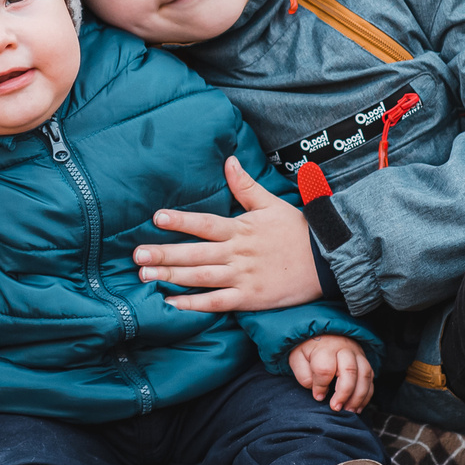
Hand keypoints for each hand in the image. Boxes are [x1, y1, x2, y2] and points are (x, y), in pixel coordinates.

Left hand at [133, 157, 319, 311]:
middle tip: (136, 256)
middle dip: (164, 254)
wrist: (327, 261)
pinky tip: (171, 303)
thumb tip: (229, 160)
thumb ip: (246, 185)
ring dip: (172, 278)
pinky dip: (194, 305)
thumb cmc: (297, 231)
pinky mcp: (250, 298)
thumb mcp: (272, 203)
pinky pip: (217, 303)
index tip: (156, 218)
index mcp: (241, 229)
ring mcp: (243, 277)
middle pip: (195, 254)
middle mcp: (238, 253)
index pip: (205, 223)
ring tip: (145, 276)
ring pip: (201, 278)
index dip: (181, 221)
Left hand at [288, 333, 374, 410]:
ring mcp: (357, 354)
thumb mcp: (298, 358)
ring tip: (349, 410)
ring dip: (359, 396)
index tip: (318, 396)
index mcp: (324, 348)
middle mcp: (344, 349)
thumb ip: (303, 375)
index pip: (325, 369)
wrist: (323, 333)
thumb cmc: (309, 348)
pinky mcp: (364, 361)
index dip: (321, 386)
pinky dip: (367, 394)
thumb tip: (318, 392)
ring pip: (364, 375)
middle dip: (344, 393)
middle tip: (336, 407)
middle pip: (349, 371)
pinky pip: (371, 378)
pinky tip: (358, 406)